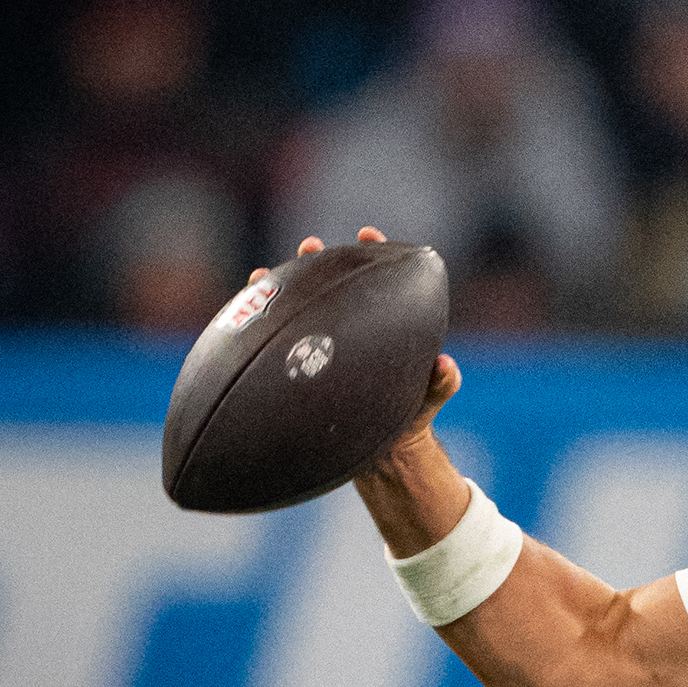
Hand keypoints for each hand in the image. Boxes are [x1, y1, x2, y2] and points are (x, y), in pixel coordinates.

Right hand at [256, 226, 462, 470]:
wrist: (380, 451)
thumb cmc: (409, 418)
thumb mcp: (426, 401)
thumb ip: (441, 384)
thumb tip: (447, 366)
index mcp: (383, 324)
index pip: (380, 278)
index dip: (375, 252)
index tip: (368, 234)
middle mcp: (350, 327)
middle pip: (335, 284)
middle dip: (321, 260)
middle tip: (311, 245)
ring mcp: (323, 344)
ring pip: (300, 308)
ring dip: (281, 288)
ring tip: (262, 273)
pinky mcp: (300, 365)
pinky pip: (278, 343)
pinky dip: (260, 328)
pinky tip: (240, 319)